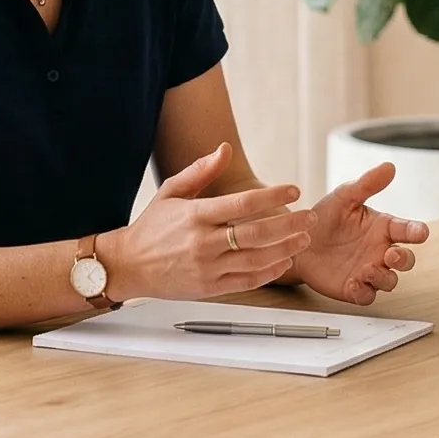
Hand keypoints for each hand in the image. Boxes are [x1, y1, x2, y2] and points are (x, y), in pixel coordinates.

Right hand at [101, 143, 312, 300]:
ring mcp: (207, 268)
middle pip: (257, 233)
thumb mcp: (171, 192)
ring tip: (303, 238)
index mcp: (196, 216)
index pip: (243, 203)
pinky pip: (247, 281)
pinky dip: (269, 272)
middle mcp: (203, 242)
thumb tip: (225, 149)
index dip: (273, 195)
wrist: (128, 265)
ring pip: (256, 259)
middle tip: (310, 216)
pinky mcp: (209, 288)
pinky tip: (283, 261)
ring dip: (285, 249)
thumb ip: (201, 171)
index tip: (294, 189)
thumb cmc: (151, 227)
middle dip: (289, 223)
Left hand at [294, 164, 429, 307]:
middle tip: (391, 255)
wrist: (298, 242)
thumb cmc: (325, 218)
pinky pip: (367, 296)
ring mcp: (369, 272)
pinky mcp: (354, 289)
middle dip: (404, 260)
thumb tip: (389, 166)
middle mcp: (381, 251)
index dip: (417, 231)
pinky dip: (364, 292)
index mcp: (383, 228)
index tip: (420, 232)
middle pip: (406, 260)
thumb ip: (367, 184)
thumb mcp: (344, 197)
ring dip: (383, 277)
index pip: (408, 230)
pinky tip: (353, 284)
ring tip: (367, 270)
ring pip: (390, 281)